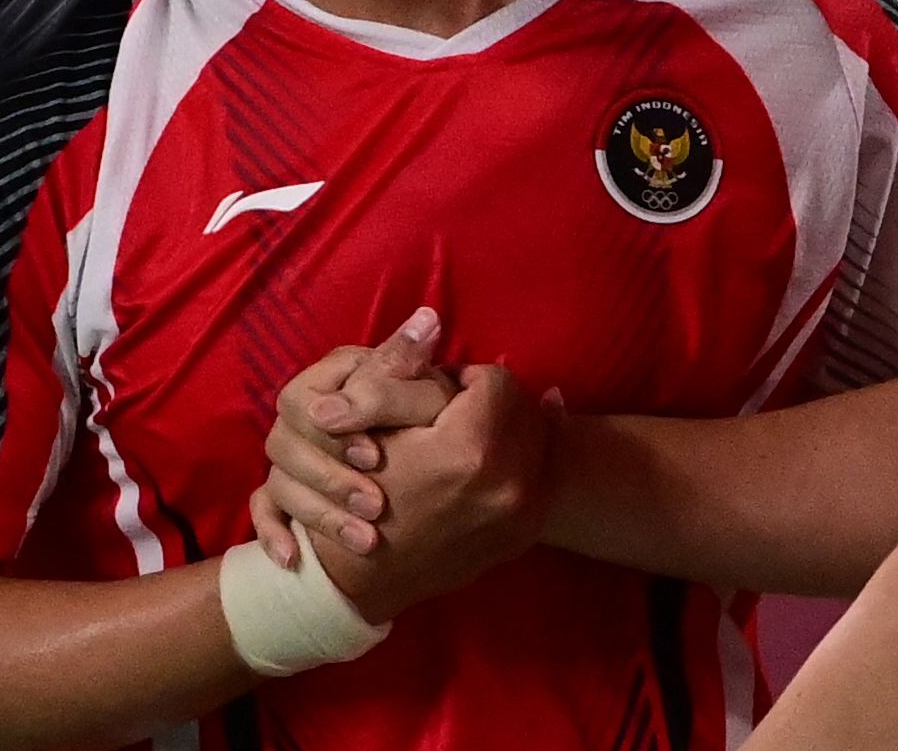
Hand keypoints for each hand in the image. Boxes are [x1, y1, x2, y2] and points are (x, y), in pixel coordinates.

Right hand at [249, 308, 458, 564]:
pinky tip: (295, 558)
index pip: (303, 398)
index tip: (376, 456)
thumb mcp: (419, 391)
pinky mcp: (285, 496)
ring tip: (366, 540)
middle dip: (332, 478)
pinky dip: (274, 534)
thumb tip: (426, 320)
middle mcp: (301, 417)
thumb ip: (409, 365)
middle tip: (377, 504)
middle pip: (285, 444)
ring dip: (320, 513)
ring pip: (280, 483)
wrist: (424, 475)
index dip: (336, 429)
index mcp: (327, 382)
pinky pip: (263, 512)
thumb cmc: (422, 419)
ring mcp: (289, 459)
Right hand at [305, 364, 555, 622]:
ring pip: (536, 440)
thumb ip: (402, 370)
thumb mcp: (372, 423)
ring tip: (470, 434)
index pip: (492, 380)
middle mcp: (512, 486)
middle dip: (488, 403)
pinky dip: (522, 461)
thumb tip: (431, 318)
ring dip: (507, 428)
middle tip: (452, 413)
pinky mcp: (523, 536)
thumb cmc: (355, 492)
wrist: (361, 579)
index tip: (434, 397)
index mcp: (473, 451)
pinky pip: (541, 477)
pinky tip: (498, 459)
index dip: (458, 380)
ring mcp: (522, 517)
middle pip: (521, 408)